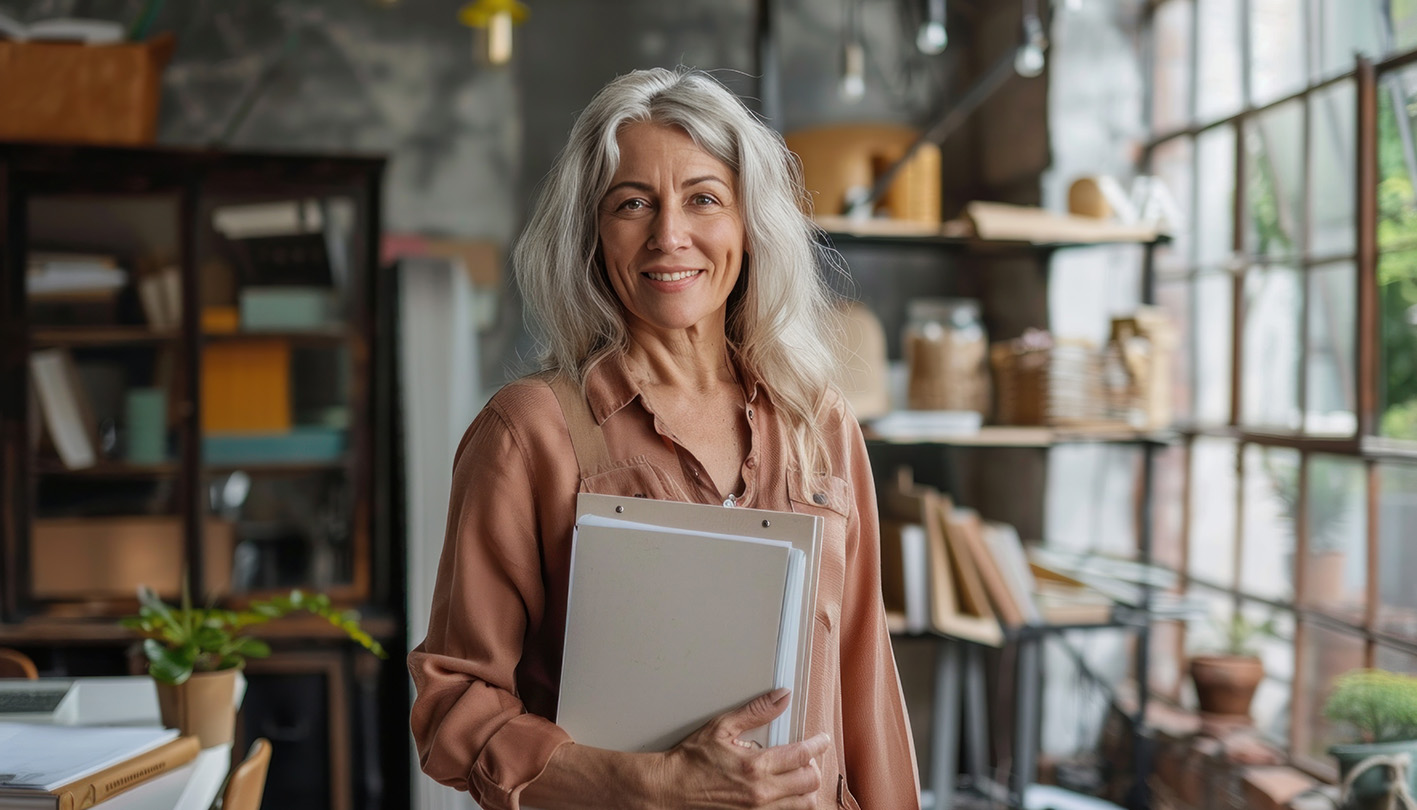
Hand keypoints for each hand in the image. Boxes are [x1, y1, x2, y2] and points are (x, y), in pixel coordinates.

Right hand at [655, 688, 831, 808]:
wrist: (670, 789)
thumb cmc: (691, 760)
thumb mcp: (722, 727)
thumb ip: (756, 712)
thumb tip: (782, 697)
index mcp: (756, 766)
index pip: (802, 755)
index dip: (818, 745)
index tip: (823, 740)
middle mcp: (761, 792)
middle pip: (809, 782)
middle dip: (813, 767)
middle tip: (807, 758)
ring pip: (803, 805)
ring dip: (805, 789)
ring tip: (798, 777)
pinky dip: (791, 805)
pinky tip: (785, 794)